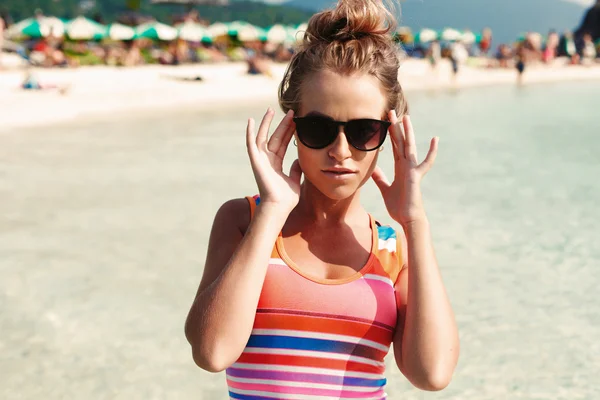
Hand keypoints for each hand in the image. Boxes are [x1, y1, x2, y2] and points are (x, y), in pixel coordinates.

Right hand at [246, 108, 301, 215]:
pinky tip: (251, 121)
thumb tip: (299, 161)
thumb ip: (296, 170)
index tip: (296, 121)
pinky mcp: (255, 161)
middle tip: (291, 112)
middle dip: (283, 124)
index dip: (289, 132)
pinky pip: (251, 144)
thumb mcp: (295, 181)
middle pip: (276, 137)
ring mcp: (260, 160)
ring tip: (271, 110)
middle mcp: (267, 160)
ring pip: (264, 137)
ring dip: (267, 124)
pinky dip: (250, 133)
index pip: (283, 143)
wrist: (279, 206)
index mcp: (276, 164)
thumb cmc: (286, 199)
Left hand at [371, 111, 437, 225]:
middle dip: (395, 127)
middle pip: (400, 142)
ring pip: (409, 146)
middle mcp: (407, 166)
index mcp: (400, 168)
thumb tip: (374, 169)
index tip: (386, 122)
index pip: (394, 147)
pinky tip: (435, 139)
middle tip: (390, 112)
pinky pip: (425, 162)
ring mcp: (412, 169)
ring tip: (405, 117)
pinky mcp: (415, 176)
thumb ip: (380, 178)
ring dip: (407, 132)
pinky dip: (431, 152)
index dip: (390, 135)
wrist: (408, 218)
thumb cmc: (399, 206)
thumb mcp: (386, 190)